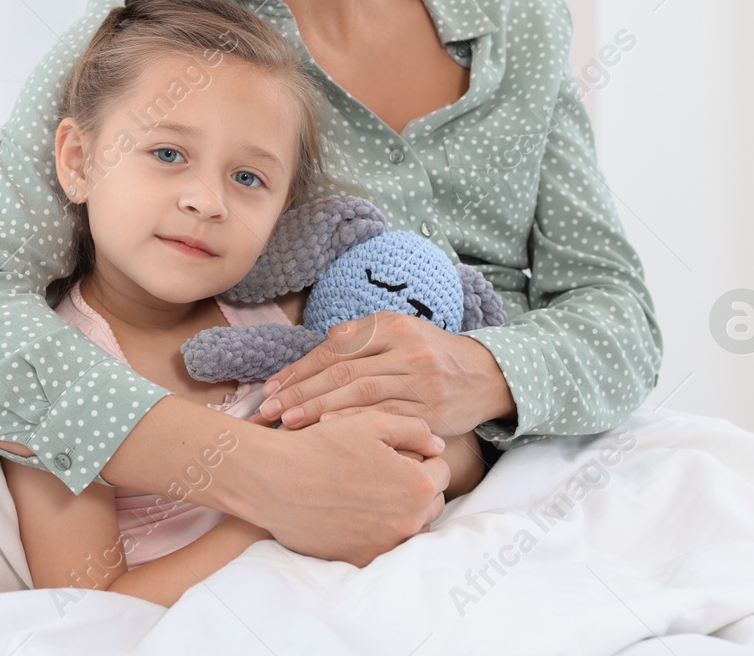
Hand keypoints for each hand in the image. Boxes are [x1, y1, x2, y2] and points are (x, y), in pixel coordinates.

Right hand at [230, 411, 450, 565]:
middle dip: (416, 486)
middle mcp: (408, 522)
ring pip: (411, 527)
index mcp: (416, 486)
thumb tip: (437, 445)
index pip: (441, 472)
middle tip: (385, 471)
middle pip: (431, 503)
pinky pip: (385, 546)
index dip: (423, 457)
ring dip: (401, 511)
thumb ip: (414, 430)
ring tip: (370, 492)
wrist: (274, 481)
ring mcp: (386, 545)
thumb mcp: (371, 423)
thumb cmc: (322, 446)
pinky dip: (378, 531)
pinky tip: (355, 513)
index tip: (399, 452)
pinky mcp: (362, 560)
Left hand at [256, 311, 515, 437]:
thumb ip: (357, 344)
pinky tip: (329, 429)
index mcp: (390, 324)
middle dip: (300, 391)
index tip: (270, 389)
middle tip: (267, 411)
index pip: (334, 347)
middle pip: (342, 370)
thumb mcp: (398, 335)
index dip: (299, 369)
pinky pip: (386, 415)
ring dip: (318, 408)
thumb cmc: (429, 356)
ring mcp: (420, 378)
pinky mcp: (431, 409)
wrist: (487, 375)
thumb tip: (303, 365)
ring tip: (287, 422)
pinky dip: (354, 420)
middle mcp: (405, 347)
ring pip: (360, 392)